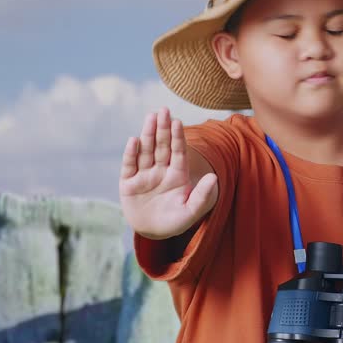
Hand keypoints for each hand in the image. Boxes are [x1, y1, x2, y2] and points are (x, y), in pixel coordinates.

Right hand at [119, 107, 217, 240]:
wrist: (151, 232)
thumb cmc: (174, 222)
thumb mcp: (191, 212)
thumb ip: (202, 196)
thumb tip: (214, 177)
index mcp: (177, 175)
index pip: (178, 152)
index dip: (178, 137)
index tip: (178, 122)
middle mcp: (160, 171)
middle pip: (162, 146)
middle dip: (163, 129)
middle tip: (163, 110)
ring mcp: (144, 175)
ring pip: (146, 151)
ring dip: (148, 134)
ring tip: (150, 117)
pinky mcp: (128, 183)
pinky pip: (129, 165)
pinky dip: (131, 154)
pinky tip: (134, 141)